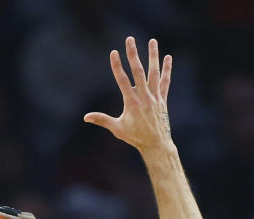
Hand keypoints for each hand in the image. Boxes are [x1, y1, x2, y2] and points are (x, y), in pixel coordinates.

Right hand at [84, 37, 173, 154]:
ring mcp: (155, 97)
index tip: (114, 53)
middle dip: (133, 55)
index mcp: (132, 103)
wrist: (156, 144)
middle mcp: (144, 97)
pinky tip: (168, 57)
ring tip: (152, 41)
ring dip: (153, 56)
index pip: (122, 80)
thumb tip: (86, 117)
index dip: (117, 66)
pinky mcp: (162, 99)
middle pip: (138, 72)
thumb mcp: (117, 129)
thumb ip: (102, 120)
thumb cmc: (135, 137)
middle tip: (130, 39)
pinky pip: (165, 81)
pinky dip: (166, 69)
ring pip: (154, 73)